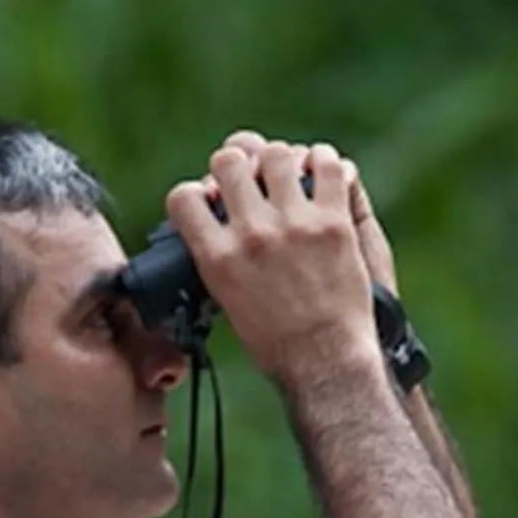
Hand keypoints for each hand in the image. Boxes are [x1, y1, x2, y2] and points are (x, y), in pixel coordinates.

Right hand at [166, 133, 379, 384]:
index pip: (184, 196)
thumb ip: (217, 258)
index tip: (212, 199)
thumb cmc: (278, 345)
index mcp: (218, 256)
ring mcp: (293, 225)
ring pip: (276, 154)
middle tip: (255, 180)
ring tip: (293, 175)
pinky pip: (328, 166)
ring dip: (282, 160)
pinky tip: (324, 174)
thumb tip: (212, 226)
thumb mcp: (228, 301)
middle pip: (229, 161)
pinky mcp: (333, 223)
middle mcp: (251, 233)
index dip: (197, 192)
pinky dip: (326, 163)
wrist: (326, 364)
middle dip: (239, 165)